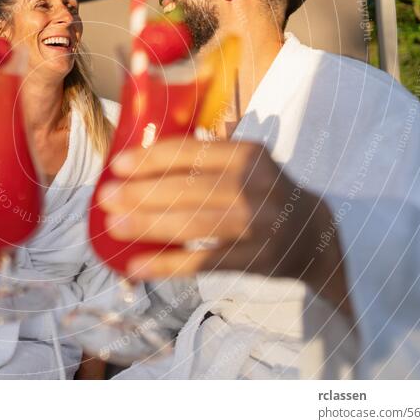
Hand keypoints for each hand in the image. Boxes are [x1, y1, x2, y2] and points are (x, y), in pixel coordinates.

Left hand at [97, 138, 350, 312]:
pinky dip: (167, 265)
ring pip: (193, 225)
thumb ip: (205, 155)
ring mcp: (258, 226)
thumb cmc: (263, 192)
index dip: (152, 159)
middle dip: (141, 194)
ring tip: (113, 226)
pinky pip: (204, 263)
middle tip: (106, 198)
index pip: (193, 153)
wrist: (314, 235)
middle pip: (188, 190)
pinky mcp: (257, 260)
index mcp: (248, 155)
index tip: (117, 165)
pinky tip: (136, 266)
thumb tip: (140, 153)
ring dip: (147, 225)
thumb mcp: (246, 163)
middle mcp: (255, 188)